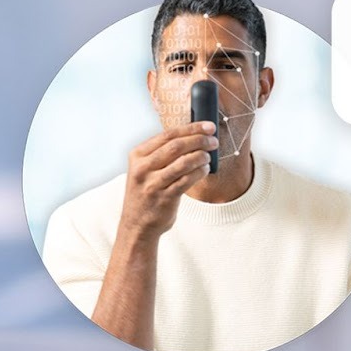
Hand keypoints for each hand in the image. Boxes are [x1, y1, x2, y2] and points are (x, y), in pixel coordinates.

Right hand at [118, 121, 217, 242]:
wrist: (136, 224)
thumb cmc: (146, 192)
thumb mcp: (145, 169)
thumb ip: (162, 152)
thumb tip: (194, 134)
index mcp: (137, 155)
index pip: (168, 134)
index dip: (191, 128)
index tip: (209, 126)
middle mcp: (142, 168)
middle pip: (176, 146)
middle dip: (199, 140)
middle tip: (213, 141)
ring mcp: (152, 183)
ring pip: (184, 162)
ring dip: (201, 156)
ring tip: (208, 156)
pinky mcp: (164, 198)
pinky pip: (187, 180)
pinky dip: (200, 172)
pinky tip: (205, 170)